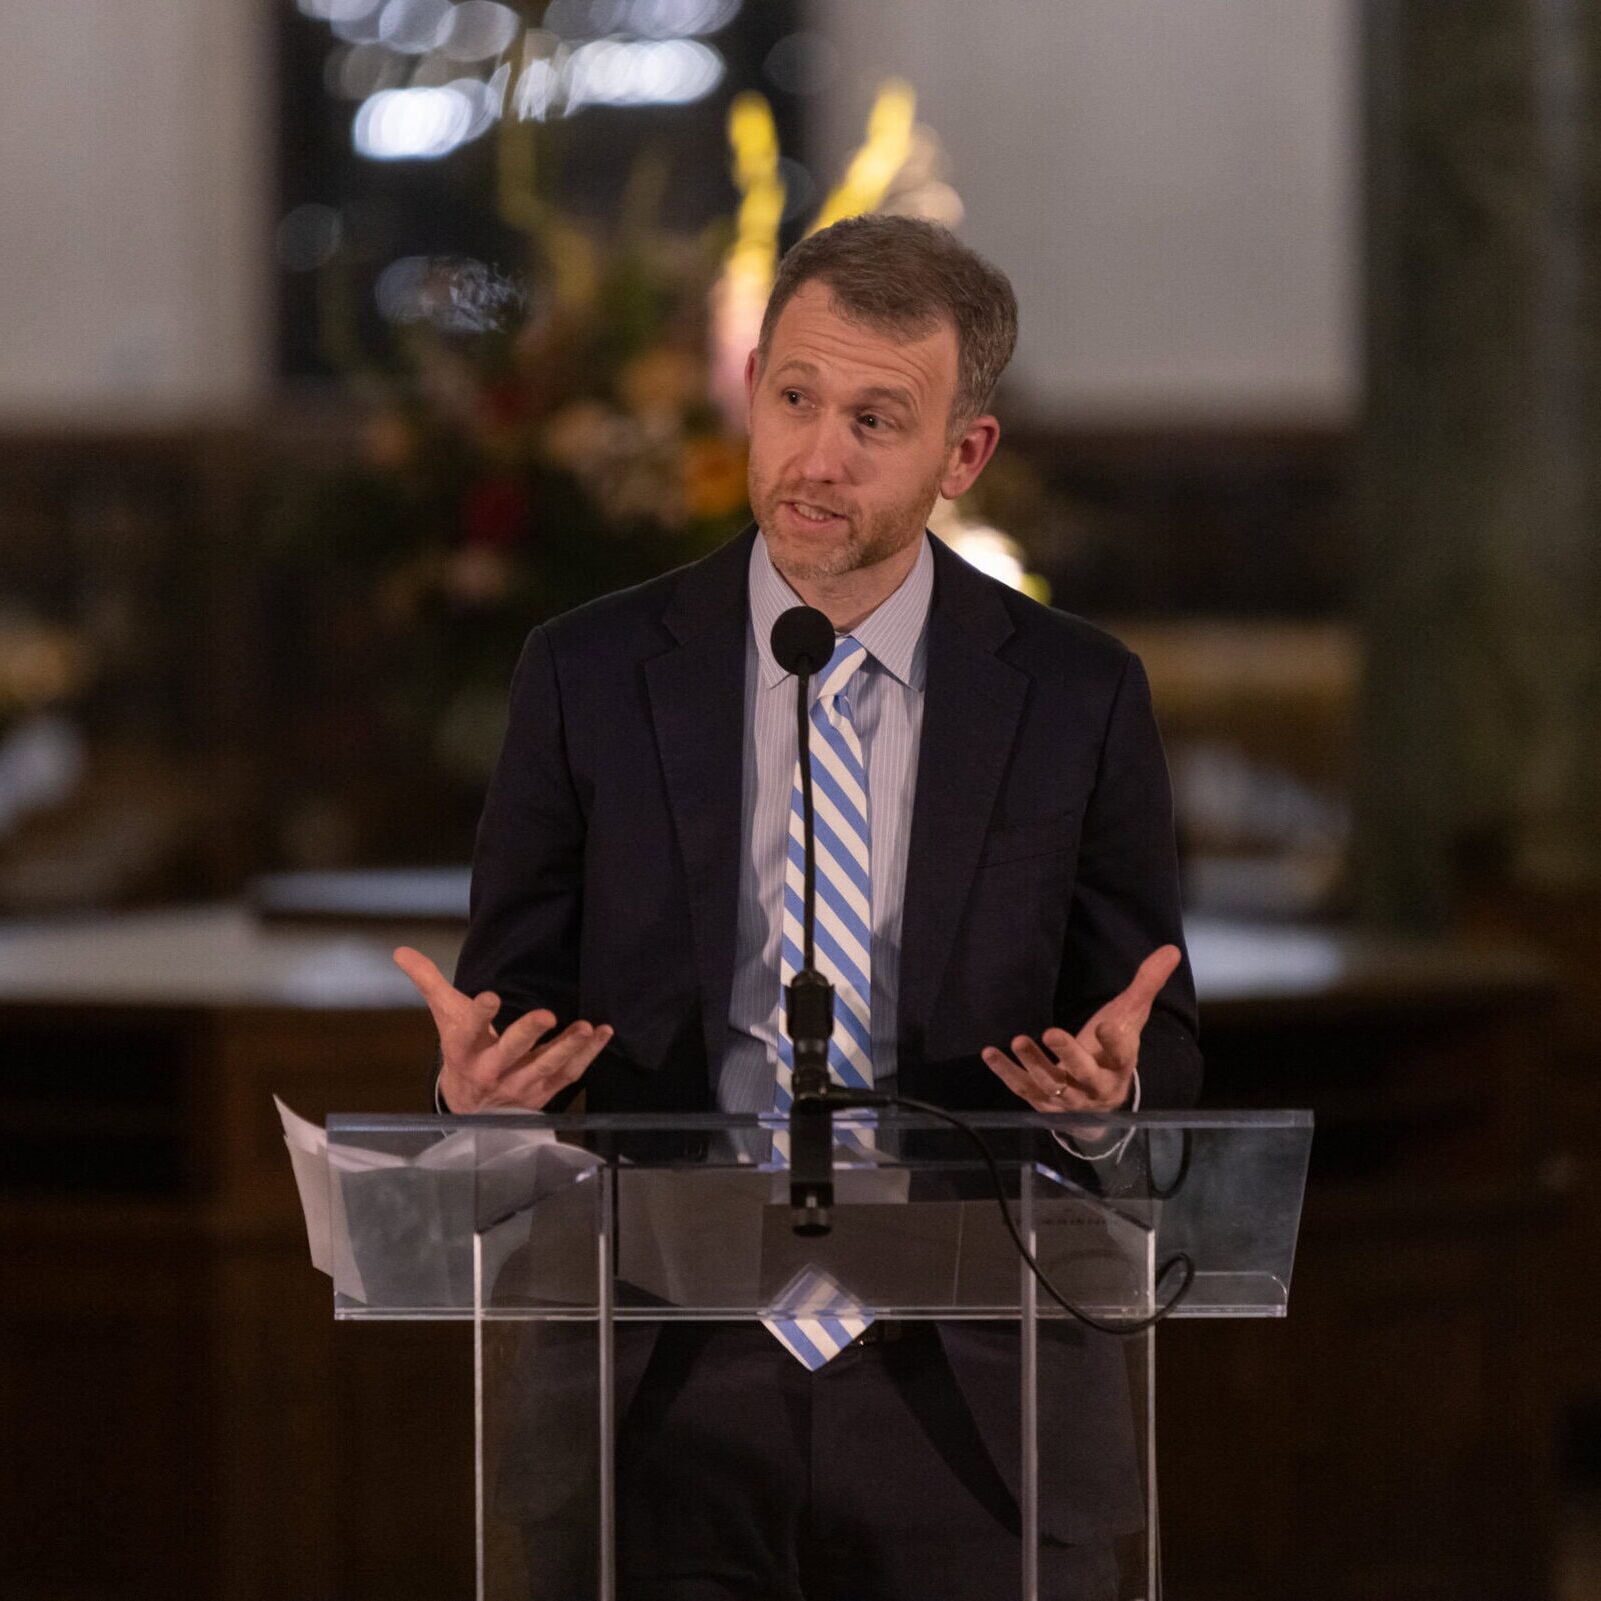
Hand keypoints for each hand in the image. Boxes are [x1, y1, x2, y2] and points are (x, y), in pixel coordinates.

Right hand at [393, 946, 611, 1111]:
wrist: (472, 1106)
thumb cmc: (461, 1049)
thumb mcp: (444, 1015)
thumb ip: (428, 982)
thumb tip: (401, 951)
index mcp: (465, 1049)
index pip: (469, 1030)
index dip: (480, 1015)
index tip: (490, 997)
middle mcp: (491, 1071)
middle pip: (509, 1053)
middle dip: (527, 1035)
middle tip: (547, 1014)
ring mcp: (519, 1085)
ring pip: (545, 1067)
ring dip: (567, 1048)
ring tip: (587, 1027)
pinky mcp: (544, 1093)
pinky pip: (569, 1075)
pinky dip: (588, 1056)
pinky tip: (602, 1033)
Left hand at [981, 945, 1181, 1113]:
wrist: (1100, 1102)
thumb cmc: (1113, 1050)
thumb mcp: (1130, 1017)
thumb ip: (1146, 984)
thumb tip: (1171, 949)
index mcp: (1121, 1065)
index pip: (1122, 1055)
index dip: (1115, 1041)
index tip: (1107, 1025)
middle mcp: (1097, 1087)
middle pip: (1085, 1075)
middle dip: (1069, 1056)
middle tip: (1051, 1032)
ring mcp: (1069, 1100)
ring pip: (1052, 1086)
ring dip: (1034, 1064)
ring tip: (1019, 1040)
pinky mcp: (1044, 1105)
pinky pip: (1024, 1090)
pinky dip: (1006, 1073)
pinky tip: (990, 1053)